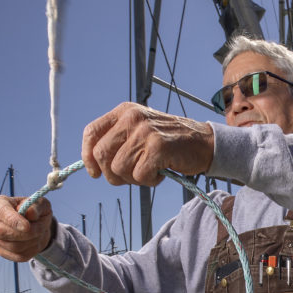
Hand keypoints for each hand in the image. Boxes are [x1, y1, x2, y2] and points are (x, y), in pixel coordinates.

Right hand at [0, 195, 53, 261]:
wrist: (36, 224)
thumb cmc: (35, 210)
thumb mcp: (41, 204)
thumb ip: (37, 206)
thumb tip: (30, 213)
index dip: (13, 220)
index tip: (27, 226)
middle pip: (2, 232)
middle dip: (26, 233)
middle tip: (41, 228)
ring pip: (13, 246)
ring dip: (33, 241)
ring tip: (39, 232)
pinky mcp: (2, 251)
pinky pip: (19, 256)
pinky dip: (32, 250)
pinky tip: (35, 241)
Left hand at [81, 102, 215, 185]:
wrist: (205, 142)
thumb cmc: (172, 141)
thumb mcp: (141, 130)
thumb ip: (119, 140)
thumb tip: (94, 163)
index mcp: (125, 112)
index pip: (92, 132)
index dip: (87, 156)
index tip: (94, 172)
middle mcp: (132, 118)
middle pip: (101, 155)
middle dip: (112, 174)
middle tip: (129, 177)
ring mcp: (145, 132)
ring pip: (119, 168)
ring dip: (133, 178)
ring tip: (150, 171)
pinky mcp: (158, 148)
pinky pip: (139, 176)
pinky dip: (149, 181)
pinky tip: (160, 173)